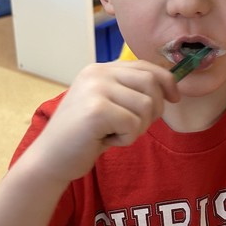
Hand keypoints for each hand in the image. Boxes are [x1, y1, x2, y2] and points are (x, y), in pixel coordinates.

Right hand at [29, 60, 177, 182]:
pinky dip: (126, 139)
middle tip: (133, 127)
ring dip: (137, 128)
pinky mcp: (97, 110)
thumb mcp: (108, 106)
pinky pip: (134, 124)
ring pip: (146, 105)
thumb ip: (130, 92)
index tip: (174, 98)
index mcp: (100, 69)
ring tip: (114, 134)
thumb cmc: (83, 136)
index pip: (145, 66)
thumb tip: (171, 88)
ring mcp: (95, 89)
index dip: (166, 81)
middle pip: (151, 83)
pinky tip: (105, 141)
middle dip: (153, 110)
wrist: (51, 159)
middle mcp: (97, 73)